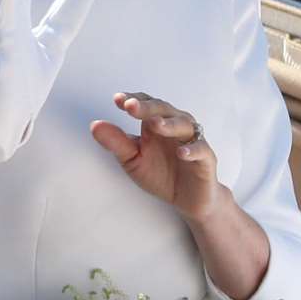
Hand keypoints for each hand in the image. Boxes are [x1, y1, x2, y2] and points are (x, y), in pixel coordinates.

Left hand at [91, 92, 222, 222]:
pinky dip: (192, 149)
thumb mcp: (132, 160)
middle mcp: (175, 126)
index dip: (133, 100)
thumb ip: (116, 143)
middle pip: (162, 109)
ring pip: (183, 124)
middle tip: (131, 106)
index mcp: (155, 123)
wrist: (188, 200)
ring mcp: (191, 140)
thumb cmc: (160, 174)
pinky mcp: (206, 159)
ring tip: (154, 124)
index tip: (117, 100)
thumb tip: (94, 125)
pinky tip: (181, 152)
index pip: (145, 104)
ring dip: (169, 123)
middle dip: (146, 107)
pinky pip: (201, 150)